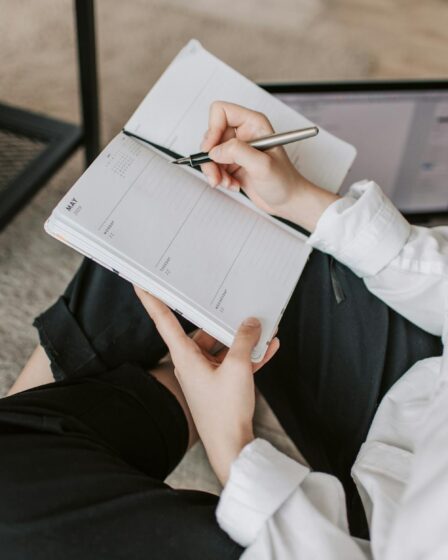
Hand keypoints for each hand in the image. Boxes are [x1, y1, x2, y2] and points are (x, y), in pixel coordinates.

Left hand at [135, 287, 279, 484]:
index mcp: (185, 357)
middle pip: (204, 332)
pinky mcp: (219, 385)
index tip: (141, 282)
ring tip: (263, 328)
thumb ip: (244, 340)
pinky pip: (233, 363)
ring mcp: (206, 375)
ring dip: (242, 340)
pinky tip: (268, 348)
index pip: (164, 321)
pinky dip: (249, 356)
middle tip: (236, 305)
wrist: (232, 448)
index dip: (151, 300)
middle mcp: (191, 364)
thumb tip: (250, 323)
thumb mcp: (238, 368)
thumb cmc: (226, 412)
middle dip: (223, 321)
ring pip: (222, 348)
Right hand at [201, 101, 338, 231]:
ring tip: (226, 183)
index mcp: (254, 124)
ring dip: (214, 171)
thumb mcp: (262, 165)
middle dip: (211, 157)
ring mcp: (238, 149)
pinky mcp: (234, 164)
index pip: (221, 112)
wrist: (289, 201)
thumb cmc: (285, 182)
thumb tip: (215, 150)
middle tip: (216, 174)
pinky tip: (233, 185)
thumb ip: (238, 152)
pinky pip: (215, 166)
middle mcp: (245, 133)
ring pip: (211, 153)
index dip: (212, 129)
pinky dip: (219, 178)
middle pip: (212, 135)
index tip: (210, 150)